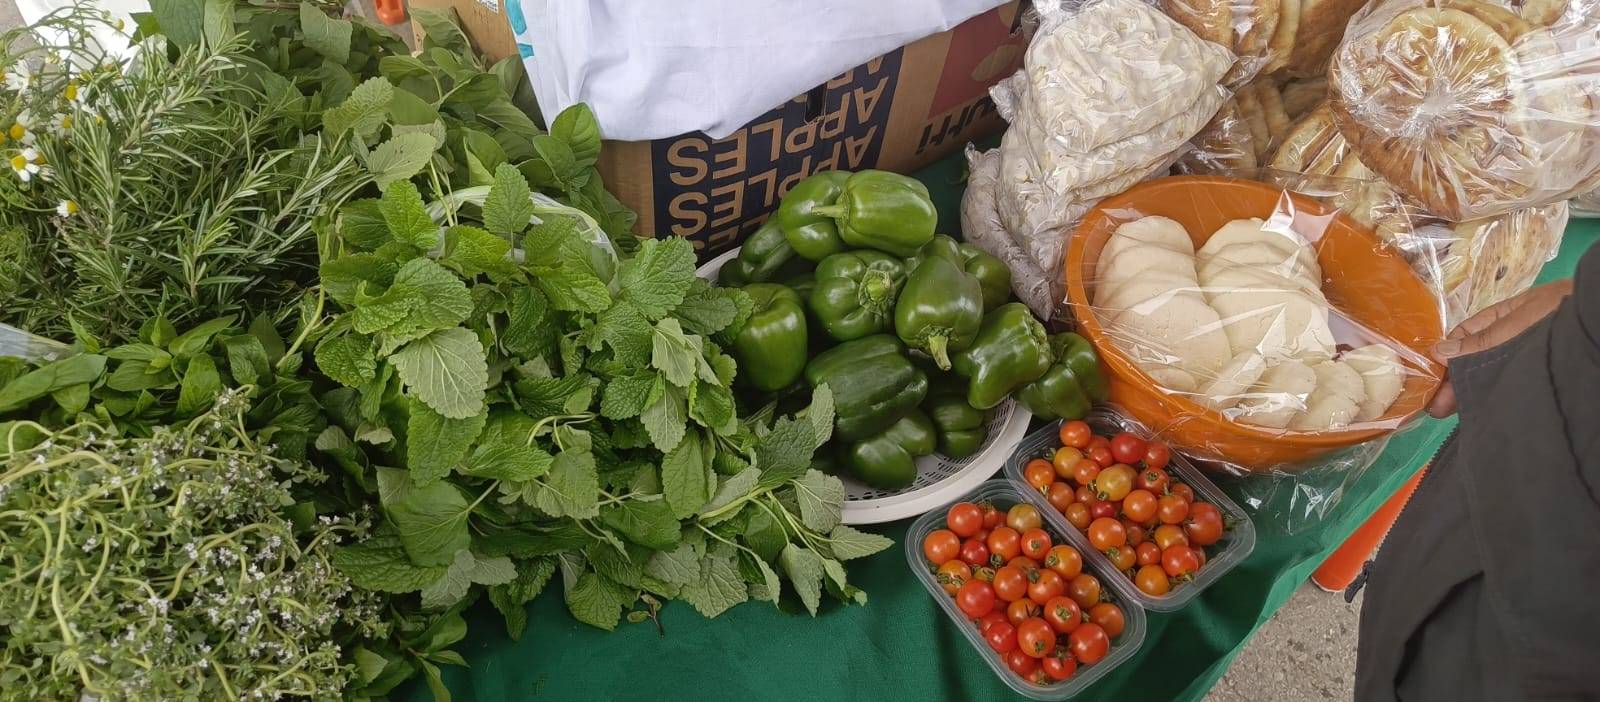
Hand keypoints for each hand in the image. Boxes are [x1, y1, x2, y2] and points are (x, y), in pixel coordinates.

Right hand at [1427, 279, 1573, 417]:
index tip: (1430, 382)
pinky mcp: (1535, 376)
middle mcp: (1510, 338)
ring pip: (1491, 375)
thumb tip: (1437, 353)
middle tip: (1437, 409)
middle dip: (1454, 383)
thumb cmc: (1563, 312)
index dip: (1444, 359)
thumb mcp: (1519, 323)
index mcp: (1501, 318)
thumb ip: (1482, 341)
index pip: (1463, 338)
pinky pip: (1510, 385)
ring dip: (1472, 392)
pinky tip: (1483, 410)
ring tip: (1451, 414)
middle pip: (1474, 361)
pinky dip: (1495, 396)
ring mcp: (1523, 357)